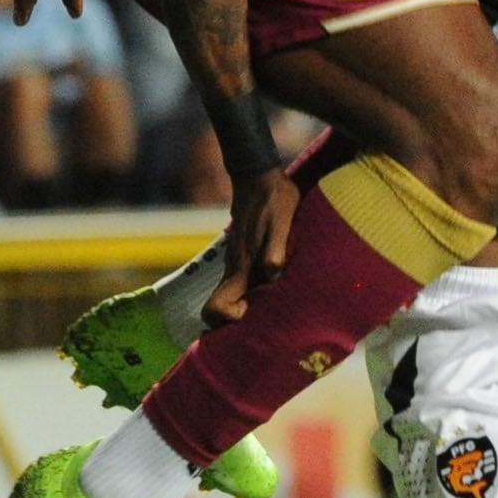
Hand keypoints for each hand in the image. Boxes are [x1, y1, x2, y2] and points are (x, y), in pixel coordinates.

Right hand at [205, 161, 301, 320]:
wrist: (259, 175)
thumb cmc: (274, 199)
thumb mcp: (282, 222)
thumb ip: (276, 249)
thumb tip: (272, 274)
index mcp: (242, 266)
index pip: (215, 307)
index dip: (227, 319)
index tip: (249, 314)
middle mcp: (235, 268)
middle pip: (221, 308)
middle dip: (237, 322)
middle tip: (267, 319)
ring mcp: (237, 260)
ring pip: (232, 295)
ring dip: (246, 306)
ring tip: (276, 305)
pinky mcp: (243, 253)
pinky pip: (241, 282)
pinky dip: (252, 292)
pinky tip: (276, 286)